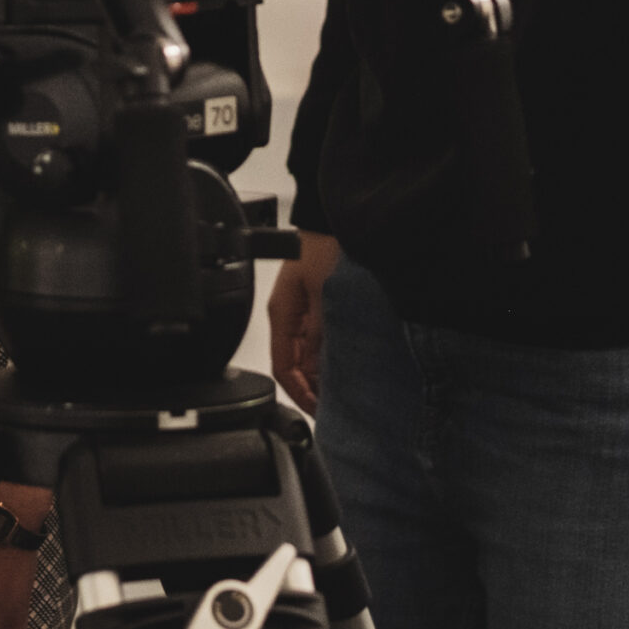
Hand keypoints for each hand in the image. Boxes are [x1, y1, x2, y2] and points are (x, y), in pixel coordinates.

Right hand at [269, 231, 341, 413]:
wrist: (339, 216)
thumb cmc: (325, 245)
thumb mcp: (324, 297)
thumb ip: (320, 337)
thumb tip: (319, 373)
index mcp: (281, 314)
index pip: (283, 368)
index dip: (300, 395)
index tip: (319, 412)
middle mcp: (289, 315)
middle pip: (296, 365)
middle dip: (314, 388)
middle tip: (336, 408)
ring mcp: (304, 310)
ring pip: (309, 355)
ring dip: (323, 373)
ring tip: (344, 391)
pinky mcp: (320, 304)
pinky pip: (320, 340)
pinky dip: (330, 356)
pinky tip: (347, 363)